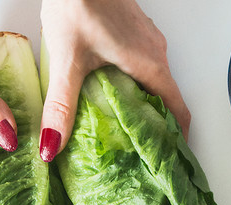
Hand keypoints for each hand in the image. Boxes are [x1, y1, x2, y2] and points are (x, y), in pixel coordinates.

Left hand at [39, 0, 189, 161]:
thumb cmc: (80, 1)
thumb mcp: (68, 61)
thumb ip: (61, 106)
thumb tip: (51, 146)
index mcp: (151, 66)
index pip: (179, 112)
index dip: (178, 141)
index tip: (170, 163)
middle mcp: (155, 54)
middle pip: (166, 101)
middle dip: (156, 130)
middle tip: (140, 157)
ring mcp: (146, 41)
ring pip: (153, 83)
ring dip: (142, 108)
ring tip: (123, 134)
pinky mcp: (132, 32)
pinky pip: (141, 67)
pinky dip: (132, 88)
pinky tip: (108, 97)